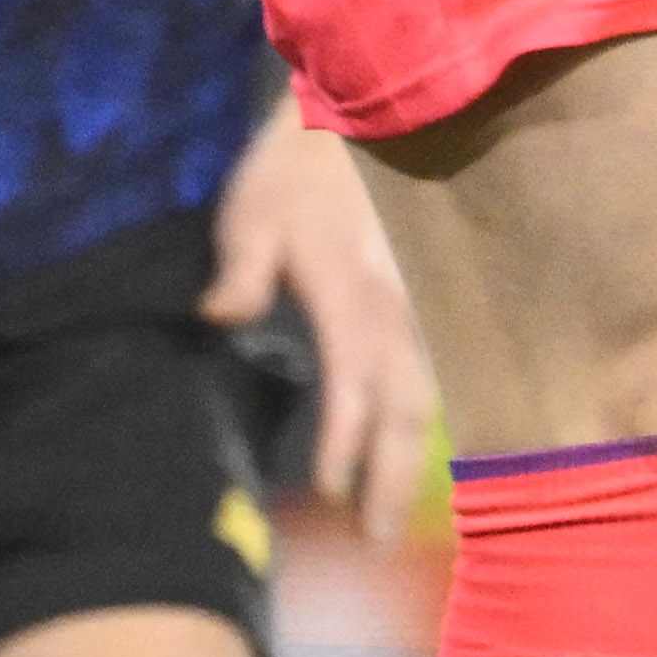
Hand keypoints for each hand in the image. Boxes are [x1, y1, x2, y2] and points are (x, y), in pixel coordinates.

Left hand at [210, 112, 437, 531]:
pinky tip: (411, 457)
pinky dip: (425, 426)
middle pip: (405, 411)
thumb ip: (241, 270)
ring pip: (428, 400)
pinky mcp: (429, 305)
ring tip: (393, 515)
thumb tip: (219, 318)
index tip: (333, 494)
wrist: (366, 117)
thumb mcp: (252, 210)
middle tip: (375, 540)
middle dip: (393, 477)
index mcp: (353, 297)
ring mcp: (422, 309)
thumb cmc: (296, 169)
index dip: (347, 444)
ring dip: (412, 460)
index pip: (356, 386)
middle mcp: (398, 313)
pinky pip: (436, 378)